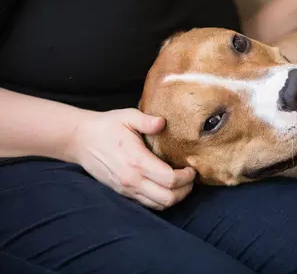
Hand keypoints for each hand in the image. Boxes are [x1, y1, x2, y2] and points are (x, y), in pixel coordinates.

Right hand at [67, 108, 195, 209]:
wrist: (80, 140)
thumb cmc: (106, 126)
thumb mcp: (127, 116)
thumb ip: (146, 120)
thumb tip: (162, 122)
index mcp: (137, 162)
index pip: (170, 180)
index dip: (186, 177)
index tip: (192, 168)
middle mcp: (132, 180)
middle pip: (168, 198)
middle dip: (185, 190)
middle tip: (191, 178)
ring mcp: (126, 189)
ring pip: (158, 205)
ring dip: (175, 197)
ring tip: (182, 184)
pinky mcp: (122, 193)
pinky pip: (147, 204)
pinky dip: (161, 200)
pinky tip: (166, 187)